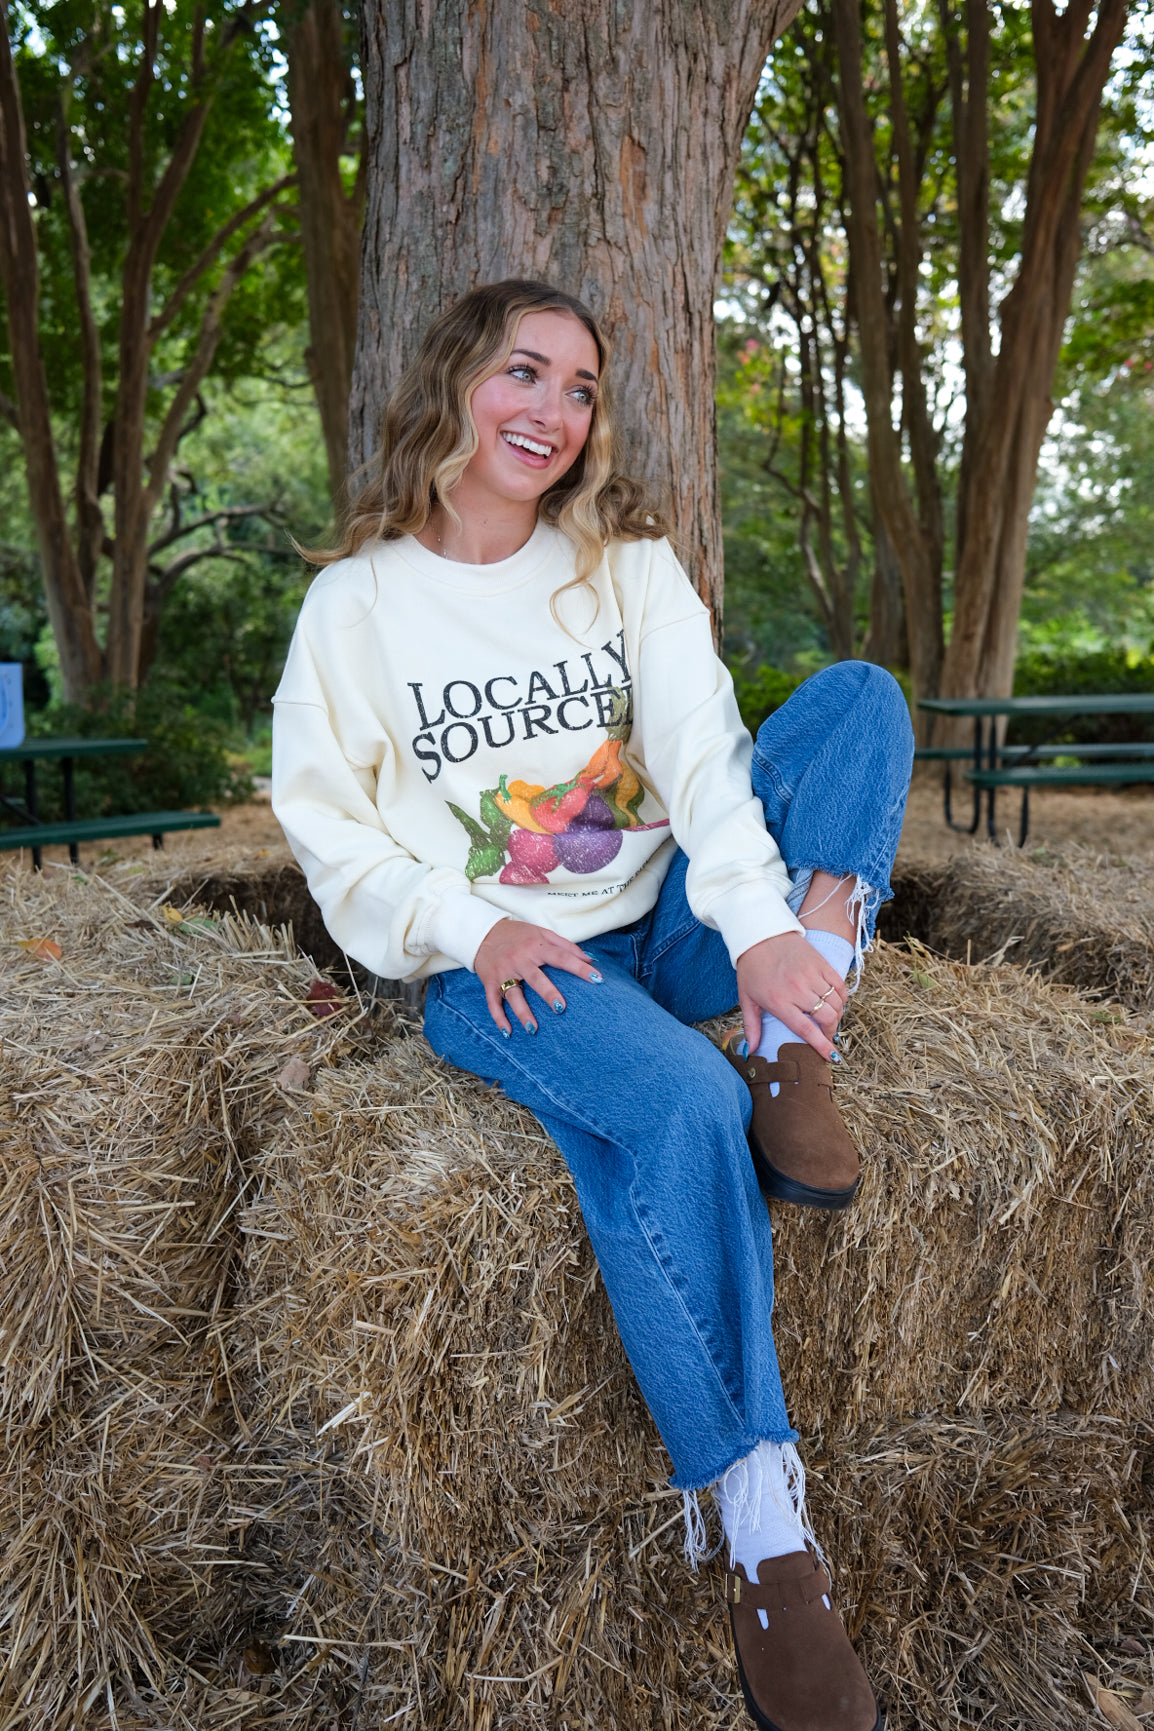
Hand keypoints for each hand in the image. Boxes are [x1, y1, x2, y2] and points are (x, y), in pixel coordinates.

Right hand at [474, 918, 600, 1033]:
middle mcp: (520, 959)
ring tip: (533, 1029)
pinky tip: (508, 1032)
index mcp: (536, 947)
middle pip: (536, 978)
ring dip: (522, 1013)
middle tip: (561, 1008)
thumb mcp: (542, 933)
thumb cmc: (518, 934)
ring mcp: (503, 972)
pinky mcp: (490, 982)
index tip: (597, 978)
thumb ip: (566, 946)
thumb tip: (590, 958)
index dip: (579, 968)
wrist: (483, 932)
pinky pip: (493, 1002)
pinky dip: (499, 1017)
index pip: (561, 957)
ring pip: (513, 995)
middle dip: (548, 993)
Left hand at [735, 931, 847, 1060]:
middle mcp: (798, 990)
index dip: (822, 1046)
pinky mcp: (821, 963)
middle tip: (828, 1035)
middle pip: (826, 1018)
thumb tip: (750, 1051)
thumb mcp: (747, 998)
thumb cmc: (751, 968)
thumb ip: (751, 1026)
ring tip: (829, 1019)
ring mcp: (811, 975)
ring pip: (836, 1003)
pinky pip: (839, 985)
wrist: (760, 934)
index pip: (806, 1030)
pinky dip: (841, 997)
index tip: (832, 1057)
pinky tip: (835, 1001)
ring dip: (837, 1015)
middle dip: (831, 1031)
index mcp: (779, 1002)